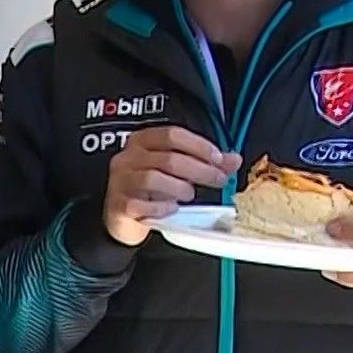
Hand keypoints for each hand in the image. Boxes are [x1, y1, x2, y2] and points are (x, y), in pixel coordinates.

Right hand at [104, 126, 240, 245]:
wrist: (122, 218)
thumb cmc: (149, 190)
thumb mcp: (176, 171)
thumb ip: (203, 163)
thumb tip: (233, 160)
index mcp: (141, 141)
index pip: (172, 135)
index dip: (199, 146)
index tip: (219, 159)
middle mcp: (128, 158)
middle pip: (168, 158)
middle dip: (200, 169)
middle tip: (218, 180)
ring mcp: (121, 181)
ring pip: (154, 178)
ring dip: (180, 188)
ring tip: (189, 194)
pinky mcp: (119, 205)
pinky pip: (142, 204)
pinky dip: (162, 207)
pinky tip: (172, 208)